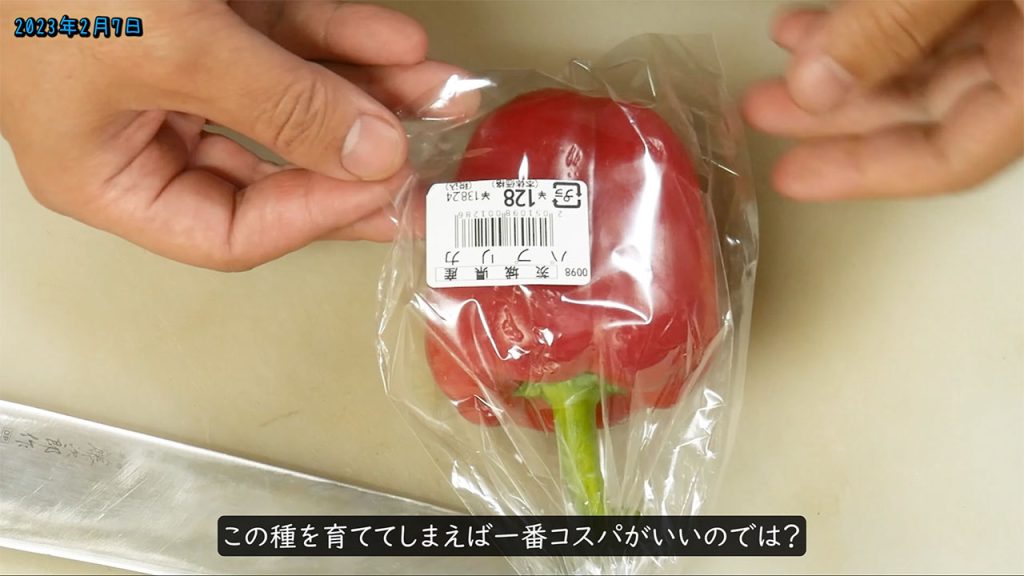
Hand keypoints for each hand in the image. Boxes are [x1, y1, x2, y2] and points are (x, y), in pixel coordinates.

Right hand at [1, 2, 466, 269]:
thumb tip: (371, 156)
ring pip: (290, 99)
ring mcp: (178, 70)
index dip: (314, 215)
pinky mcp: (203, 16)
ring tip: (433, 86)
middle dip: (357, 156)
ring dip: (367, 90)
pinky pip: (285, 39)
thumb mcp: (173, 51)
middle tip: (427, 166)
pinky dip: (341, 37)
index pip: (229, 233)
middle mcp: (144, 131)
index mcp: (108, 175)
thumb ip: (278, 107)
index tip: (384, 186)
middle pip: (272, 168)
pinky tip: (395, 41)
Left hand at [743, 0, 1022, 198]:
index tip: (792, 176)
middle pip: (930, 113)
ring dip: (846, 64)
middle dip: (836, 116)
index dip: (861, 173)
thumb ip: (899, 24)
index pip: (952, 159)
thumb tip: (818, 82)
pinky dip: (877, 21)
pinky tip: (823, 22)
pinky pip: (939, 17)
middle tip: (764, 113)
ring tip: (782, 66)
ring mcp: (1022, 16)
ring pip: (928, 62)